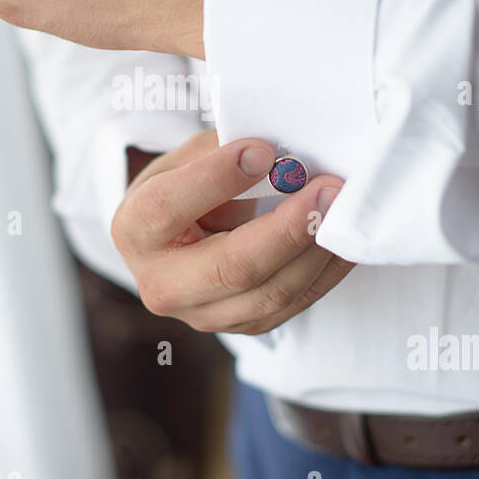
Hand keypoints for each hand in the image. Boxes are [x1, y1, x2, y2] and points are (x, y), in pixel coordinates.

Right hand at [111, 130, 354, 334]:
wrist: (173, 243)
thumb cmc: (180, 190)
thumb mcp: (182, 160)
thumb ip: (220, 152)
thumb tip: (278, 155)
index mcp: (134, 231)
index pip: (169, 207)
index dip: (217, 179)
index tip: (263, 151)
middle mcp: (162, 284)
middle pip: (231, 267)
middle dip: (288, 228)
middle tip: (326, 190)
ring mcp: (204, 316)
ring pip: (271, 293)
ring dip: (316, 250)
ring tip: (342, 209)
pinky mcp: (244, 327)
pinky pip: (295, 305)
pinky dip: (326, 271)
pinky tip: (344, 239)